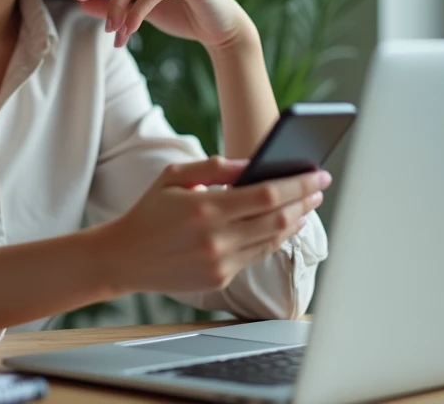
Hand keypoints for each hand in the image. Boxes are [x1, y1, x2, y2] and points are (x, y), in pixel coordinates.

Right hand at [93, 156, 330, 295]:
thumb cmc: (149, 212)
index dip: (298, 184)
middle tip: (319, 187)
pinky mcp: (220, 280)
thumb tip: (253, 164)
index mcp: (206, 208)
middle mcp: (217, 239)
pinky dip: (273, 239)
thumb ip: (214, 167)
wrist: (124, 257)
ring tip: (307, 205)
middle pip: (278, 219)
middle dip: (304, 201)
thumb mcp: (174, 176)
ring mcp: (220, 263)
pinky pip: (255, 256)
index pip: (268, 194)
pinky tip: (280, 225)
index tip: (317, 174)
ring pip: (272, 241)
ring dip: (295, 221)